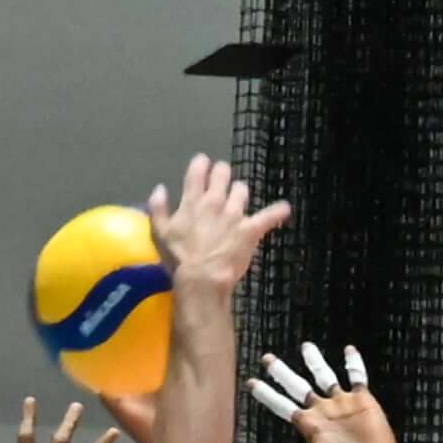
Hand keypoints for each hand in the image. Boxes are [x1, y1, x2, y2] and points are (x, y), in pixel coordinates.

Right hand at [146, 150, 289, 295]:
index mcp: (192, 201)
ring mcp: (235, 214)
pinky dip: (278, 211)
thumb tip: (159, 188)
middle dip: (222, 174)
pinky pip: (269, 215)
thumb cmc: (179, 258)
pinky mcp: (251, 228)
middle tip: (221, 180)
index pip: (198, 170)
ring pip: (242, 190)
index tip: (203, 164)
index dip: (202, 164)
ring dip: (240, 193)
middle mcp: (215, 201)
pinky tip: (284, 209)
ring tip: (238, 202)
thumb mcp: (160, 233)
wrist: (201, 278)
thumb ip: (158, 208)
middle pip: (223, 173)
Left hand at [248, 343, 401, 442]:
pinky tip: (349, 349)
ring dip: (314, 361)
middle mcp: (323, 412)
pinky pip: (357, 376)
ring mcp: (342, 405)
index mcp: (309, 426)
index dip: (267, 394)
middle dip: (281, 372)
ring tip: (305, 345)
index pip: (282, 405)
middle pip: (297, 386)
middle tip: (266, 358)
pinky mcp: (363, 401)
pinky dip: (353, 363)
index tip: (251, 382)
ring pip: (325, 376)